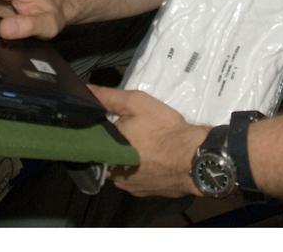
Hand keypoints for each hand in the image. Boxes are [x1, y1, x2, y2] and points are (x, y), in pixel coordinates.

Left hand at [90, 85, 206, 198]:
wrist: (197, 157)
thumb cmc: (164, 130)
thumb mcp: (136, 103)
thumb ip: (109, 98)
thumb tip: (85, 90)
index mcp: (108, 157)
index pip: (95, 145)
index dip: (102, 134)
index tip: (110, 124)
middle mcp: (116, 178)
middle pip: (111, 157)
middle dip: (118, 145)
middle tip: (132, 131)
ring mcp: (134, 189)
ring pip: (126, 169)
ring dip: (132, 158)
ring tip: (145, 143)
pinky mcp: (150, 193)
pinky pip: (142, 178)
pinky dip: (146, 168)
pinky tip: (156, 157)